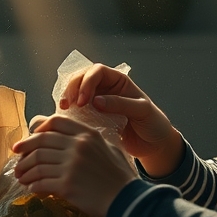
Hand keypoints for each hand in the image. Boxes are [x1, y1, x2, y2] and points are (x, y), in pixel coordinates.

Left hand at [11, 115, 138, 216]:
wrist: (127, 201)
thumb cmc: (119, 177)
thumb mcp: (107, 149)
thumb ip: (86, 140)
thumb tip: (62, 139)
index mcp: (87, 134)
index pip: (55, 122)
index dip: (39, 128)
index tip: (30, 137)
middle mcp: (78, 146)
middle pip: (41, 141)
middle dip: (24, 149)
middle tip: (16, 156)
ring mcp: (71, 165)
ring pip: (37, 163)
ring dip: (25, 170)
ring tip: (21, 176)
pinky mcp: (66, 184)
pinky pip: (41, 182)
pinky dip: (33, 186)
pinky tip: (32, 189)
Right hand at [62, 64, 182, 175]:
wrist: (154, 145)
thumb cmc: (153, 124)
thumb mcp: (142, 111)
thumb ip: (120, 104)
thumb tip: (96, 101)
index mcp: (118, 81)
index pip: (97, 71)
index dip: (86, 82)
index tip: (83, 100)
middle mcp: (105, 88)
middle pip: (81, 78)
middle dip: (71, 88)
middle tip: (67, 105)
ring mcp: (97, 102)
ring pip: (75, 92)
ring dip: (66, 98)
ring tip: (62, 110)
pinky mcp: (92, 117)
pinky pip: (76, 109)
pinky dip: (69, 112)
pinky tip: (66, 119)